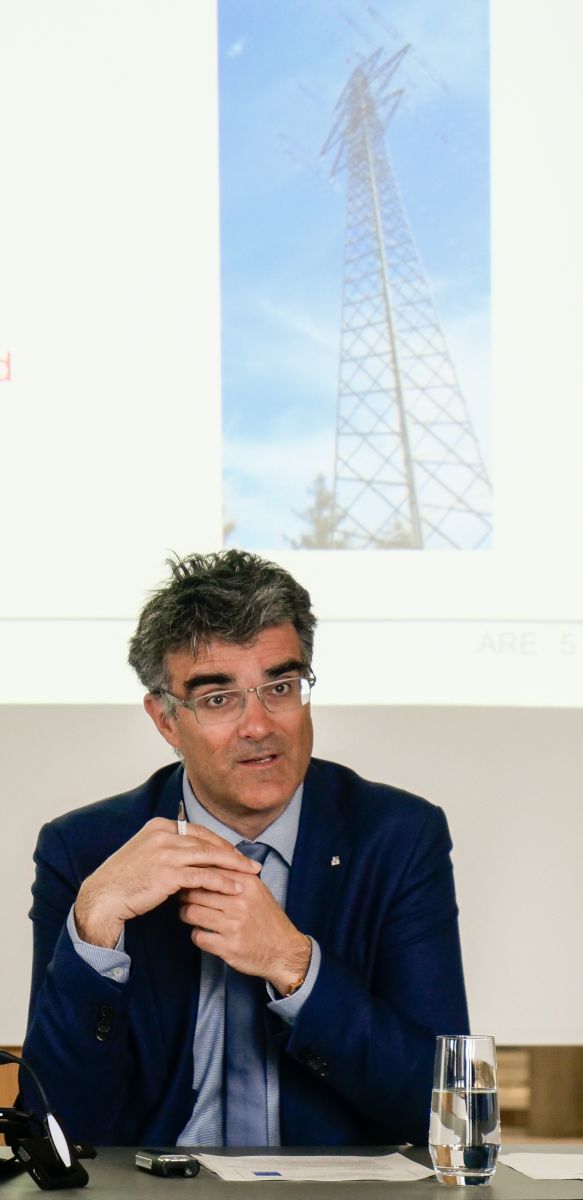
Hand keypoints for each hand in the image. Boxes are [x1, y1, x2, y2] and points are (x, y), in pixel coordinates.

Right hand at [74, 819, 260, 948]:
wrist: (104, 897)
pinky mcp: (169, 873)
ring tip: (251, 875)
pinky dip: (222, 882)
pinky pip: (203, 876)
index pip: (198, 831)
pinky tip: (235, 888)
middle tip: (252, 864)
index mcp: (158, 826)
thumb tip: (190, 855)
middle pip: (208, 842)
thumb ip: (167, 849)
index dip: (220, 843)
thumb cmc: (124, 881)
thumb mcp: (144, 854)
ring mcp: (166, 853)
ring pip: (210, 857)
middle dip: (233, 853)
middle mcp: (164, 835)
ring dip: (234, 867)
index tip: (235, 854)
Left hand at [178, 873, 311, 994]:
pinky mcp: (228, 947)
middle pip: (196, 892)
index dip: (193, 875)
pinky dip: (196, 935)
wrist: (284, 952)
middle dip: (185, 895)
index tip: (188, 879)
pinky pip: (198, 936)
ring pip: (192, 913)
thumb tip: (208, 862)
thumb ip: (235, 875)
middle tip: (183, 897)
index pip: (208, 871)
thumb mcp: (257, 890)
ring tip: (189, 914)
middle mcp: (239, 902)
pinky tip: (202, 933)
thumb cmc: (267, 919)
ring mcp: (233, 925)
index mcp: (246, 884)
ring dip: (186, 914)